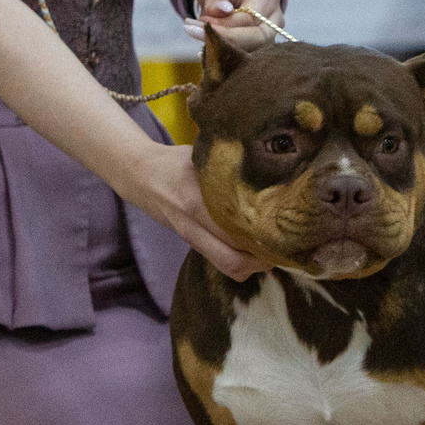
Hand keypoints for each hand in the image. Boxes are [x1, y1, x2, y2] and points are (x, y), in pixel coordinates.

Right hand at [115, 139, 270, 282]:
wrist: (140, 175)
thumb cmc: (176, 162)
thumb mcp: (201, 157)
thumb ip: (230, 167)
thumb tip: (273, 169)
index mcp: (195, 201)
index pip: (234, 230)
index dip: (262, 235)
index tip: (285, 230)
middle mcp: (192, 225)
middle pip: (233, 259)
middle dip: (262, 257)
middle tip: (285, 246)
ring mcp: (190, 238)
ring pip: (227, 266)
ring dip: (253, 264)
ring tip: (272, 249)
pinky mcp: (191, 244)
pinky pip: (220, 263)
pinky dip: (240, 262)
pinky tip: (254, 248)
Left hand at [190, 0, 284, 49]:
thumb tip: (222, 11)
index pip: (250, 18)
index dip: (224, 24)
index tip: (199, 21)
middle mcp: (274, 17)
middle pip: (256, 38)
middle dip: (225, 40)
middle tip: (195, 32)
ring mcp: (270, 34)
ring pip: (251, 50)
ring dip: (222, 46)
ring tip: (197, 34)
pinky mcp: (260, 47)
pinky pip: (244, 55)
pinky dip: (224, 51)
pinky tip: (207, 41)